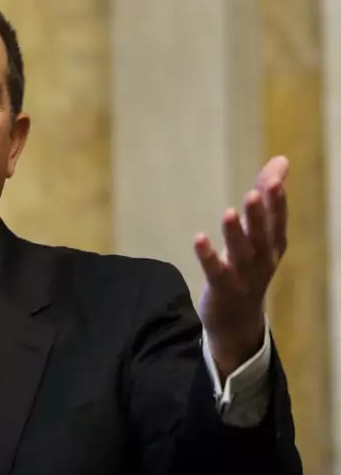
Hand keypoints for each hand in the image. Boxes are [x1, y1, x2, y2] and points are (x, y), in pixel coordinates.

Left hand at [194, 156, 288, 378]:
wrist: (238, 320)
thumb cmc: (250, 267)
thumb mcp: (261, 234)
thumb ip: (267, 197)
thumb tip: (281, 160)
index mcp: (273, 245)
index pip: (278, 221)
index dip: (277, 202)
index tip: (275, 179)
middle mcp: (263, 261)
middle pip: (262, 236)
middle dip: (260, 215)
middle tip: (256, 192)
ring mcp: (243, 277)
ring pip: (241, 254)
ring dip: (235, 234)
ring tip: (228, 212)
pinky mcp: (222, 288)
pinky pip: (215, 272)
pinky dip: (208, 256)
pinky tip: (199, 238)